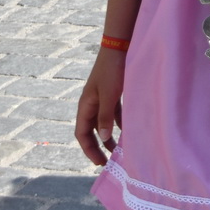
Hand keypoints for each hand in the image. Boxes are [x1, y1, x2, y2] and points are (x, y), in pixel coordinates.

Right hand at [74, 47, 126, 165]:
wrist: (119, 46)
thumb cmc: (112, 70)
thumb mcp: (108, 96)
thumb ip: (105, 117)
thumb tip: (103, 138)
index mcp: (85, 105)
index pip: (81, 134)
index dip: (89, 150)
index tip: (100, 163)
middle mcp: (91, 103)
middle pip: (91, 131)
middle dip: (98, 147)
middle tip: (108, 162)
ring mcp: (101, 98)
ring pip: (103, 123)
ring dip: (109, 137)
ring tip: (119, 150)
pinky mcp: (112, 93)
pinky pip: (113, 114)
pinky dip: (118, 124)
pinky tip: (128, 130)